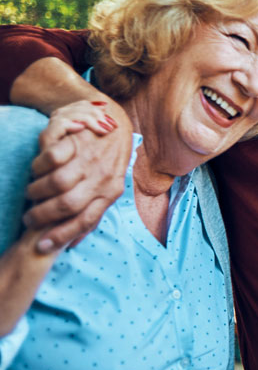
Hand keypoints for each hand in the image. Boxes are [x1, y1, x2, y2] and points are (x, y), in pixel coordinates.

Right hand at [23, 101, 132, 252]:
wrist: (116, 123)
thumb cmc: (107, 162)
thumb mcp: (108, 187)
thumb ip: (93, 212)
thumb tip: (72, 244)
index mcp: (111, 192)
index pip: (86, 220)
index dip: (61, 236)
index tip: (40, 246)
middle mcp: (103, 176)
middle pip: (68, 203)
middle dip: (42, 216)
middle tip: (29, 217)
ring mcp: (91, 157)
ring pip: (57, 181)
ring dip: (37, 191)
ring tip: (31, 193)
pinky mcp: (79, 139)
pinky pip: (52, 157)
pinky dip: (39, 166)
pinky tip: (36, 170)